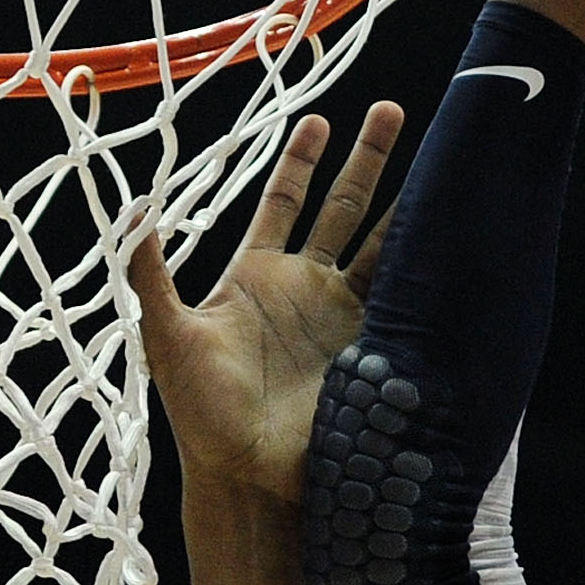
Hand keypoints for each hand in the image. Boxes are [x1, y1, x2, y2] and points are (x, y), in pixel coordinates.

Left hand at [128, 104, 402, 505]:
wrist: (246, 475)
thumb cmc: (201, 412)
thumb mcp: (167, 336)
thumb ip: (151, 274)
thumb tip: (135, 210)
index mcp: (258, 274)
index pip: (283, 202)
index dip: (300, 161)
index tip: (319, 119)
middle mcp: (308, 288)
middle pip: (344, 208)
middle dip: (368, 159)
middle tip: (391, 110)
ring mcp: (345, 318)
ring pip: (385, 246)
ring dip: (409, 205)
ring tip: (442, 165)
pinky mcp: (374, 350)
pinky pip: (406, 300)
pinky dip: (426, 271)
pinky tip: (449, 239)